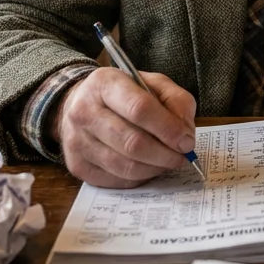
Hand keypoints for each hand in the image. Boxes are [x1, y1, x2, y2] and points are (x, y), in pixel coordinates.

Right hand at [54, 68, 197, 187]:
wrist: (78, 104)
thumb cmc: (121, 94)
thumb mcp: (151, 83)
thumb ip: (175, 100)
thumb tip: (185, 133)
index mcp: (104, 84)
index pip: (139, 109)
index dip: (168, 129)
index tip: (186, 141)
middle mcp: (84, 111)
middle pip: (132, 143)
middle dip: (165, 154)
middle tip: (181, 156)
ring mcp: (77, 141)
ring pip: (125, 166)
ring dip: (155, 168)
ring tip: (167, 161)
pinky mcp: (77, 165)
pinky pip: (117, 180)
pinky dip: (139, 177)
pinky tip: (147, 166)